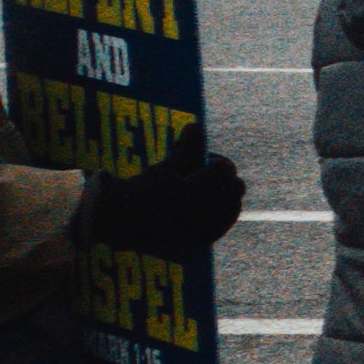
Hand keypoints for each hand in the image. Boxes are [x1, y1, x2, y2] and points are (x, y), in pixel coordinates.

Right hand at [85, 148, 246, 258]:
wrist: (127, 223)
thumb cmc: (144, 191)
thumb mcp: (166, 167)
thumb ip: (187, 148)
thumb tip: (196, 125)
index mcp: (197, 193)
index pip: (225, 170)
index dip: (216, 160)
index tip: (202, 159)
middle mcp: (207, 214)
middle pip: (236, 187)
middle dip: (223, 177)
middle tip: (203, 172)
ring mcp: (209, 229)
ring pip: (235, 205)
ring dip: (225, 193)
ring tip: (202, 188)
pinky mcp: (207, 238)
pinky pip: (226, 220)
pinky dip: (222, 211)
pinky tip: (205, 205)